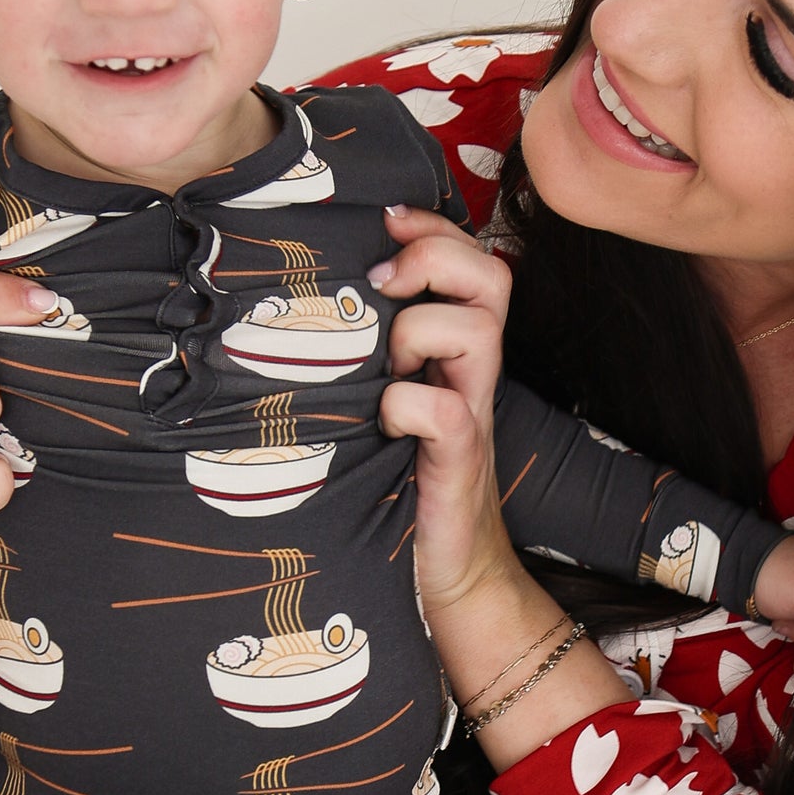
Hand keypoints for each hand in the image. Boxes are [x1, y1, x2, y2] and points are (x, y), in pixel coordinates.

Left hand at [371, 206, 522, 616]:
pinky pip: (444, 408)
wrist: (447, 574)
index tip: (387, 220)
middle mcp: (472, 372)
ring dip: (419, 330)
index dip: (435, 227)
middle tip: (386, 285)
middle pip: (492, 277)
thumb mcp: (381, 400)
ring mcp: (471, 412)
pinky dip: (407, 404)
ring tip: (388, 364)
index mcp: (455, 351)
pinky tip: (385, 425)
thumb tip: (302, 304)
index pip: (472, 259)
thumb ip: (367, 354)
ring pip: (477, 329)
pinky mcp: (460, 458)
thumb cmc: (400, 483)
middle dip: (436, 258)